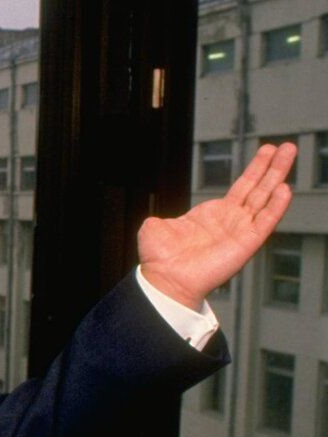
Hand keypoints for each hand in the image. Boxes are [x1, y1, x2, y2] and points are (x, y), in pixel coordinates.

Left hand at [139, 142, 295, 309]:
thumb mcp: (155, 229)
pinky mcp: (246, 243)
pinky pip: (265, 222)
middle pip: (258, 188)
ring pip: (265, 199)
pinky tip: (284, 189)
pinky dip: (276, 206)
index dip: (254, 170)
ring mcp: (240, 231)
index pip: (241, 188)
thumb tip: (156, 220)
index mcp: (212, 216)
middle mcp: (230, 221)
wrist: (165, 280)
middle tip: (286, 147)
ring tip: (289, 154)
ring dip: (277, 176)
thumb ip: (159, 219)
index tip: (266, 152)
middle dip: (272, 166)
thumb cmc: (160, 260)